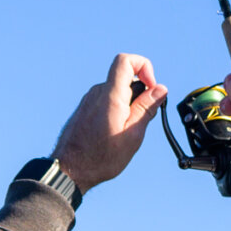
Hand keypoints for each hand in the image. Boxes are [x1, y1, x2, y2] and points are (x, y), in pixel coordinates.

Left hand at [52, 54, 167, 191]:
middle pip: (125, 79)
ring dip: (129, 105)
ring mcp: (89, 100)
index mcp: (110, 95)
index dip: (144, 66)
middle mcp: (97, 93)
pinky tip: (114, 133)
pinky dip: (117, 111)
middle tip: (142, 119)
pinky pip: (106, 101)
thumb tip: (160, 89)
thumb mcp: (133, 134)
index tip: (151, 87)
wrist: (70, 170)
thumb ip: (147, 108)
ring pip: (117, 92)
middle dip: (140, 94)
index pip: (126, 60)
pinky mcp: (85, 109)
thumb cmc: (100, 158)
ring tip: (126, 131)